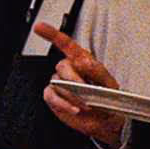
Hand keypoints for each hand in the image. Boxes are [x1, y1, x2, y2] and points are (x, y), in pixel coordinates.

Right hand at [38, 25, 125, 144]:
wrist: (106, 121)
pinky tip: (75, 108)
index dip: (51, 34)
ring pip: (57, 84)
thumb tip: (83, 62)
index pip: (65, 44)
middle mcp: (69, 70)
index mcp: (82, 61)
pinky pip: (51, 96)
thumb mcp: (110, 83)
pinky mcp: (54, 98)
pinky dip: (63, 103)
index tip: (39, 27)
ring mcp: (60, 85)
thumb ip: (97, 71)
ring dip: (73, 95)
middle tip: (87, 92)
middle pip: (62, 66)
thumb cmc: (109, 100)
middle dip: (75, 79)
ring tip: (87, 104)